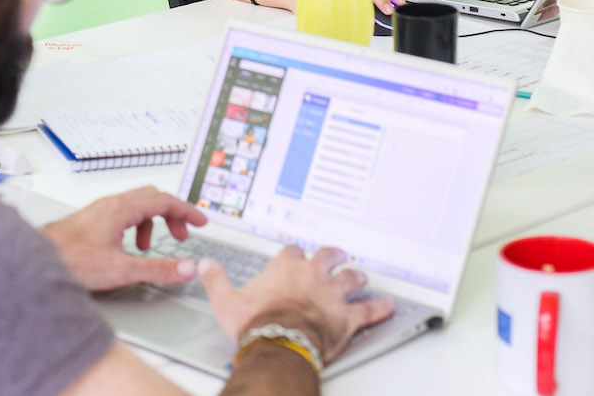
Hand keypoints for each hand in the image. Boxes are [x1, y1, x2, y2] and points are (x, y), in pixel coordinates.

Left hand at [41, 186, 206, 291]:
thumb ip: (157, 269)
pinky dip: (135, 228)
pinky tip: (128, 249)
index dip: (186, 210)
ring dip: (151, 223)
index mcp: (121, 208)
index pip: (163, 200)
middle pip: (151, 199)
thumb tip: (186, 268)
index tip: (201, 221)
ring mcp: (100, 211)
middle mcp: (111, 204)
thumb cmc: (71, 260)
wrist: (37, 260)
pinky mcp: (92, 221)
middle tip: (182, 234)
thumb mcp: (121, 269)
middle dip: (171, 215)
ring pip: (136, 206)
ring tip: (151, 248)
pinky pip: (122, 215)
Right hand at [198, 245, 395, 363]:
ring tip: (360, 275)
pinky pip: (369, 309)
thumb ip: (215, 280)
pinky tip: (388, 305)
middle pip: (328, 257)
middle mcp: (311, 276)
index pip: (292, 252)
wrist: (279, 342)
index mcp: (284, 269)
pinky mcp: (347, 317)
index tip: (294, 256)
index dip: (294, 254)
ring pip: (350, 278)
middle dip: (333, 255)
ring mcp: (331, 295)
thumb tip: (204, 265)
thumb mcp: (225, 301)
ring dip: (356, 276)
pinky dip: (379, 307)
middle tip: (337, 255)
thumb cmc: (256, 323)